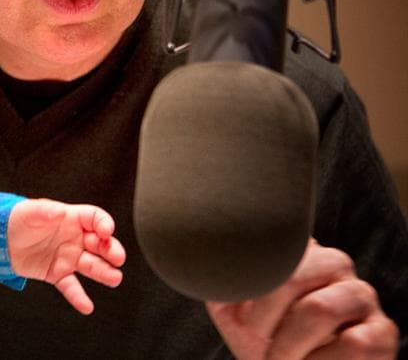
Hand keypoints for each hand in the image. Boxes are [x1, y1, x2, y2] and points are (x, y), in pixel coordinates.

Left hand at [7, 199, 125, 314]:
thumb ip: (44, 210)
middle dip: (111, 250)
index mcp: (70, 219)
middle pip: (100, 244)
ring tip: (114, 279)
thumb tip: (58, 211)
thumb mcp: (29, 211)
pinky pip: (71, 286)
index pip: (94, 218)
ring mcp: (68, 257)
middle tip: (118, 258)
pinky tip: (86, 306)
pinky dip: (78, 297)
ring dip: (104, 272)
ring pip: (91, 266)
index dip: (104, 224)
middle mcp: (74, 238)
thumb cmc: (17, 219)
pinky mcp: (57, 274)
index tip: (106, 231)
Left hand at [206, 239, 399, 358]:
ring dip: (290, 346)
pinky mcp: (383, 332)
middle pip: (293, 277)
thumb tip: (209, 269)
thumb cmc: (261, 338)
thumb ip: (220, 284)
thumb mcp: (231, 309)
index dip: (251, 284)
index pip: (272, 247)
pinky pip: (355, 344)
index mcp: (296, 250)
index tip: (242, 315)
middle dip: (265, 318)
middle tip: (258, 339)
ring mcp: (361, 296)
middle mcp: (334, 264)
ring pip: (321, 311)